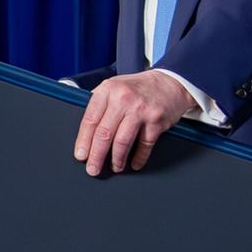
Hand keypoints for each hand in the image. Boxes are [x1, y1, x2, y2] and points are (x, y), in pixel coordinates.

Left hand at [73, 70, 196, 175]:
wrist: (170, 82)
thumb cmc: (139, 87)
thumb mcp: (114, 85)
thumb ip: (99, 102)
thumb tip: (85, 128)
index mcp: (108, 90)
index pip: (90, 120)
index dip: (83, 141)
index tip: (81, 155)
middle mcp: (123, 99)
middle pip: (104, 133)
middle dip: (96, 155)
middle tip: (92, 169)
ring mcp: (141, 110)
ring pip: (122, 142)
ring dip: (117, 159)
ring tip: (114, 167)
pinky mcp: (156, 121)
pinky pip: (144, 145)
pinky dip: (139, 158)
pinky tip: (134, 163)